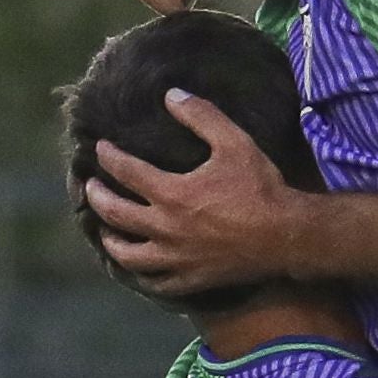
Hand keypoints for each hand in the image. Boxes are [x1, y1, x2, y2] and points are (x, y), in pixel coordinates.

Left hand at [83, 95, 313, 296]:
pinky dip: (141, 276)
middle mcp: (165, 229)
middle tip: (91, 187)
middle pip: (116, 215)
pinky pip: (155, 283)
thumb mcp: (233, 141)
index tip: (101, 149)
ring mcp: (176, 258)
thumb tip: (171, 95)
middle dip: (98, 198)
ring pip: (128, 255)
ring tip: (105, 231)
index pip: (126, 172)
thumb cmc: (260, 187)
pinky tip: (138, 268)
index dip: (109, 157)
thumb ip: (200, 116)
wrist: (285, 235)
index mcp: (171, 193)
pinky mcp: (191, 279)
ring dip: (111, 241)